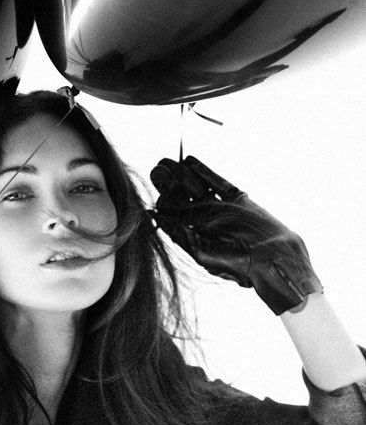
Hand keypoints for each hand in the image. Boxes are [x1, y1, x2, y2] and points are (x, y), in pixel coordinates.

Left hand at [149, 155, 322, 314]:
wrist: (273, 258)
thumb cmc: (237, 263)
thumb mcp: (201, 252)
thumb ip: (179, 234)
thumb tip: (157, 217)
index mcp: (193, 234)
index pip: (172, 212)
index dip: (161, 198)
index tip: (152, 188)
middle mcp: (204, 220)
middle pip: (182, 196)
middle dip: (169, 182)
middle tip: (158, 168)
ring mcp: (220, 208)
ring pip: (197, 186)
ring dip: (183, 174)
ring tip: (170, 161)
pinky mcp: (237, 199)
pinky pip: (217, 182)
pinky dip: (204, 172)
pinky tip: (190, 161)